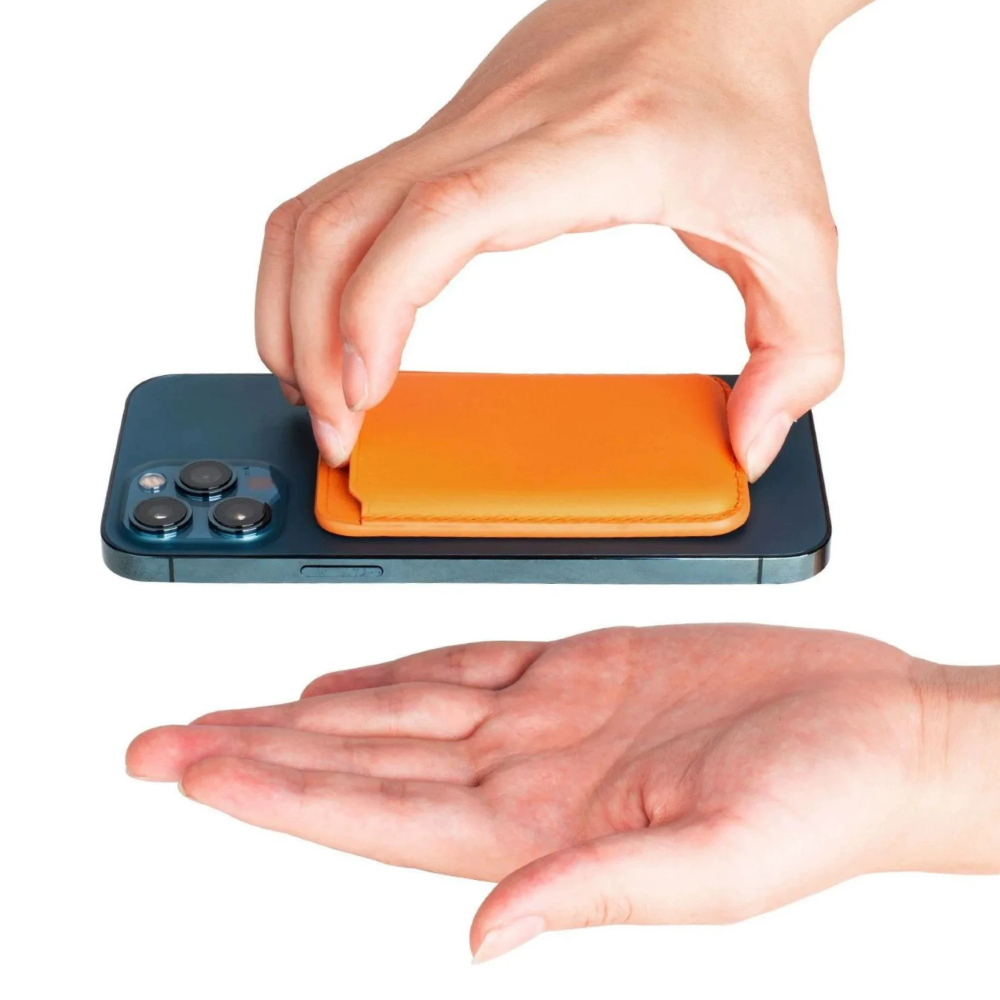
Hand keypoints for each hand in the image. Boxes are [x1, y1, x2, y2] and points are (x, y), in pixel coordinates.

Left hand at [127, 625, 999, 961]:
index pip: (377, 814)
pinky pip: (463, 663)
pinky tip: (343, 681)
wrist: (879, 732)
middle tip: (161, 743)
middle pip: (361, 764)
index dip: (280, 796)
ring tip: (228, 714)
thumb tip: (487, 938)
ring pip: (396, 712)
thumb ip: (598, 894)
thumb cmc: (828, 803)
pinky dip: (394, 669)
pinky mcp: (584, 667)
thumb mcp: (723, 865)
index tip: (196, 774)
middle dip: (256, 754)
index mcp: (544, 829)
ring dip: (307, 713)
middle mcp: (527, 775)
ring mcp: (550, 719)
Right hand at [256, 0, 863, 477]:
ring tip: (316, 386)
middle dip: (308, 338)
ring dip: (292, 305)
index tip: (362, 392)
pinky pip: (341, 203)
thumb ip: (802, 352)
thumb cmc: (745, 103)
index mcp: (585, 152)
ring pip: (317, 208)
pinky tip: (337, 327)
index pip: (441, 217)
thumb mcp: (804, 236)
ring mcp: (457, 132)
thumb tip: (751, 443)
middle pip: (340, 220)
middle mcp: (498, 134)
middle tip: (335, 425)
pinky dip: (316, 275)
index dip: (376, 308)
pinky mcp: (443, 142)